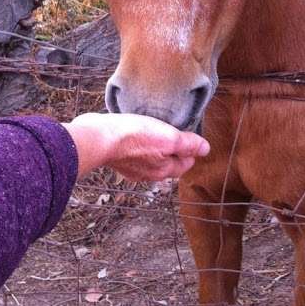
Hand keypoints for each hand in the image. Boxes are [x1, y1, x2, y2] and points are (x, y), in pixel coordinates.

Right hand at [63, 112, 209, 180]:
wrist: (99, 138)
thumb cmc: (134, 137)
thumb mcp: (168, 138)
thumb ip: (188, 145)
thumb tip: (205, 149)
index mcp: (164, 170)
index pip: (185, 163)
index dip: (190, 149)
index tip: (189, 136)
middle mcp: (149, 174)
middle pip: (169, 163)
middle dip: (174, 151)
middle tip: (174, 133)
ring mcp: (132, 168)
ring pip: (151, 159)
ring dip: (156, 148)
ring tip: (156, 132)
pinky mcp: (118, 159)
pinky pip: (135, 154)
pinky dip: (139, 146)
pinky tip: (136, 134)